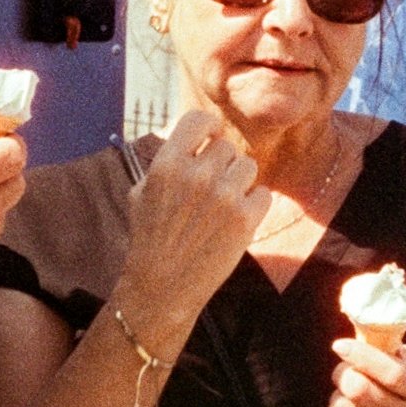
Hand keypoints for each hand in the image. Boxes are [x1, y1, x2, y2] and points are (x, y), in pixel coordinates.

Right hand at [111, 110, 268, 340]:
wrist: (161, 286)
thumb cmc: (150, 238)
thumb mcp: (142, 192)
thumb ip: (167, 161)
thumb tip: (193, 138)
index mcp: (166, 164)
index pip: (199, 120)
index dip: (208, 127)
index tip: (210, 138)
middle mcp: (196, 175)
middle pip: (227, 146)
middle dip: (222, 164)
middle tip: (211, 189)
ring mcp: (223, 196)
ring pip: (248, 167)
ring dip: (240, 182)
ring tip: (223, 205)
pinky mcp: (245, 219)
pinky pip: (263, 194)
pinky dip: (254, 206)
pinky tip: (235, 221)